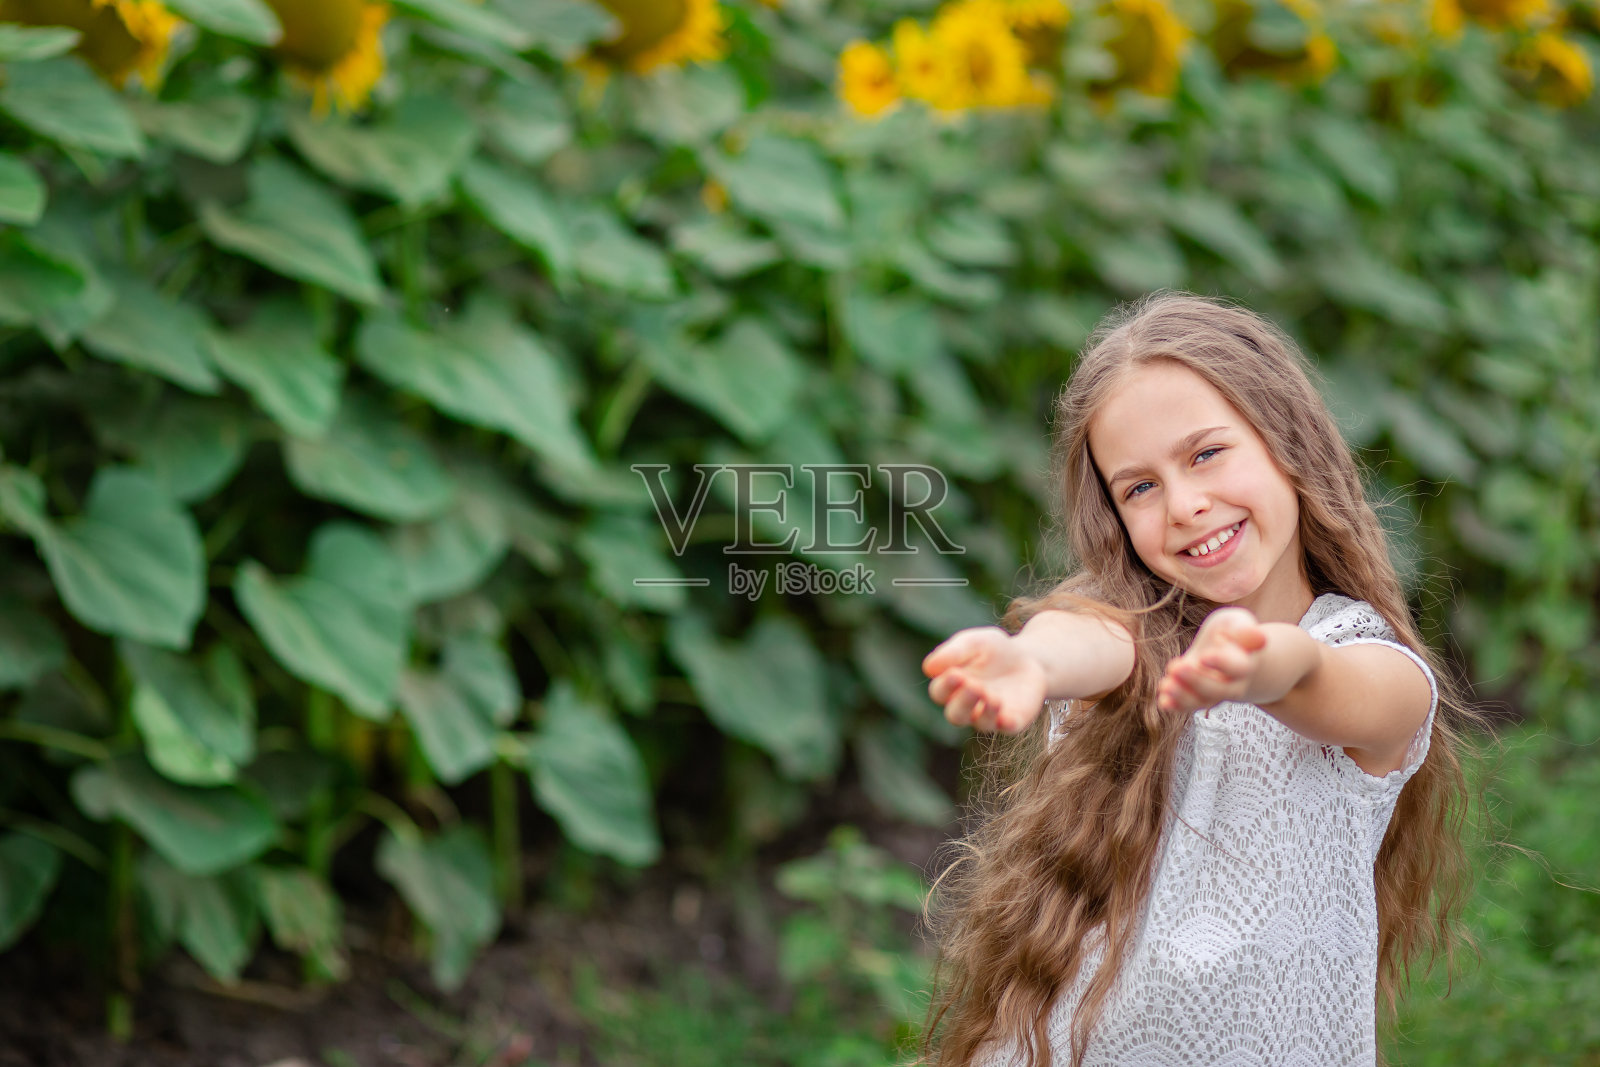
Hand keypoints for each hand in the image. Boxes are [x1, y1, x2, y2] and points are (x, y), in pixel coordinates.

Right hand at [922, 626, 1047, 733]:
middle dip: (963, 702)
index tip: (955, 674)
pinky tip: (1006, 716)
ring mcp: (991, 716)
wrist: (1031, 658)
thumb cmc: (994, 650)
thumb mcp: (975, 642)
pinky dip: (1006, 723)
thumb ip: (954, 652)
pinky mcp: (1013, 720)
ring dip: (985, 713)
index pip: (940, 692)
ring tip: (992, 697)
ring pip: (981, 724)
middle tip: (973, 686)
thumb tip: (928, 668)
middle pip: (956, 715)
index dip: (945, 686)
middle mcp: (968, 706)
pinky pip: (1007, 727)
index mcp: (952, 687)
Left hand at [1158, 607, 1267, 713]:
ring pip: (1203, 701)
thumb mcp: (1237, 622)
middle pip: (1220, 690)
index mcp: (1246, 662)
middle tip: (1176, 667)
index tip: (1205, 656)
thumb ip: (1244, 630)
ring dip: (1183, 696)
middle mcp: (1234, 683)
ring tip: (1165, 685)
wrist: (1229, 651)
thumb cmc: (1231, 632)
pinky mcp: (1197, 696)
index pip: (1239, 667)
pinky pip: (1188, 707)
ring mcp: (1215, 693)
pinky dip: (1176, 706)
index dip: (1223, 663)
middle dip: (1197, 681)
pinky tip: (1163, 701)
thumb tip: (1260, 638)